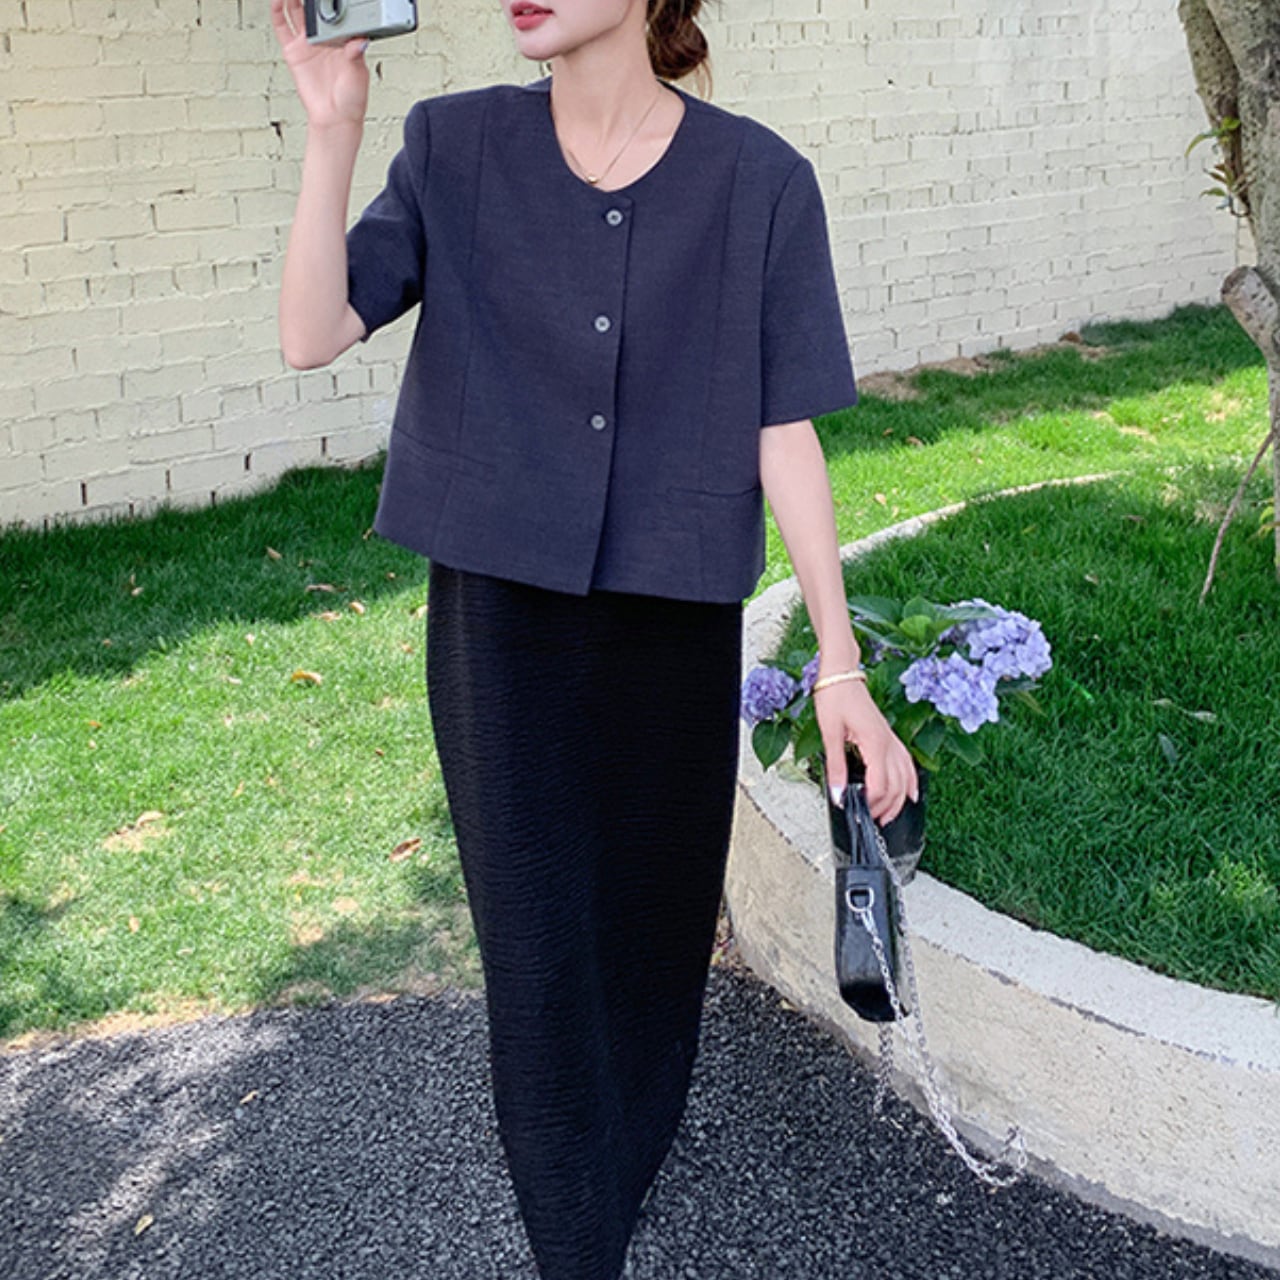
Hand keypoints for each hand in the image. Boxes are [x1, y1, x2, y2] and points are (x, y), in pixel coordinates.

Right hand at [271, 0, 370, 128]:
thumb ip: (356, 54)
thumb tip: (361, 40)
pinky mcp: (294, 51)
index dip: (329, 0)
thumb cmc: (351, 99)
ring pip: (296, 10)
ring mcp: (308, 43)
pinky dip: (277, 11)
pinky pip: (282, 26)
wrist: (334, 118)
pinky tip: (276, 1)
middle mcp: (324, 38)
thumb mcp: (359, 73)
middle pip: (312, 6)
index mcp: (342, 38)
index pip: (334, 10)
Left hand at [814, 678, 917, 825]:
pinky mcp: (888, 735)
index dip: (871, 802)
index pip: (880, 784)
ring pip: (906, 776)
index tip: (858, 811)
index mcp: (875, 742)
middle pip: (897, 785)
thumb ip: (835, 766)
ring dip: (900, 799)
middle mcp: (888, 742)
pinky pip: (906, 762)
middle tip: (872, 820)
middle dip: (886, 806)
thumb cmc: (835, 696)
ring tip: (890, 816)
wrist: (841, 673)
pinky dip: (910, 780)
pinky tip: (910, 792)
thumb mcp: (830, 733)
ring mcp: (891, 739)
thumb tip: (837, 794)